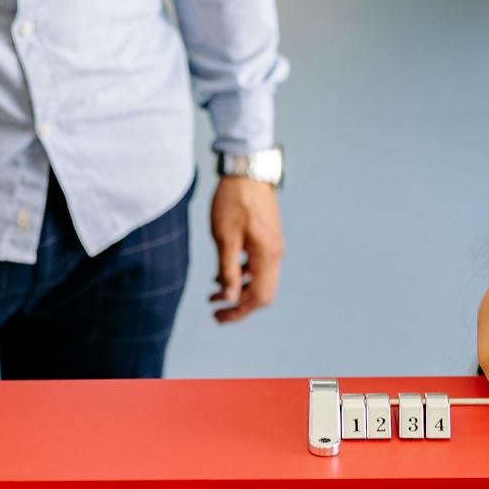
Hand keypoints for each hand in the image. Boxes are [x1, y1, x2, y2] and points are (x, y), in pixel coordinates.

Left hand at [209, 176, 284, 322]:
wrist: (247, 171)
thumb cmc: (233, 201)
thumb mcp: (224, 238)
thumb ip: (228, 270)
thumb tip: (230, 298)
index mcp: (266, 255)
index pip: (258, 297)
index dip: (239, 311)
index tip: (219, 317)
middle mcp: (274, 254)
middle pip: (262, 293)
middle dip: (240, 305)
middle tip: (216, 311)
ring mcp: (273, 246)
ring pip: (260, 280)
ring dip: (239, 290)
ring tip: (214, 293)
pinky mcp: (267, 239)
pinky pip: (258, 266)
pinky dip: (243, 275)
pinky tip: (223, 273)